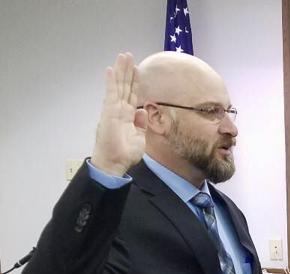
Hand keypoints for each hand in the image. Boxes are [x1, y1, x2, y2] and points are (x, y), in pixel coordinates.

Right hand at [90, 52, 146, 176]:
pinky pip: (110, 93)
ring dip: (120, 71)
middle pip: (124, 86)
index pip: (132, 95)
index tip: (137, 69)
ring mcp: (113, 109)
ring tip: (123, 56)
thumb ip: (141, 124)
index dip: (134, 82)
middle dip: (127, 71)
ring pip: (118, 86)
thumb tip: (142, 111)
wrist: (115, 163)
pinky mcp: (108, 112)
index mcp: (127, 116)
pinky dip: (111, 81)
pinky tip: (111, 69)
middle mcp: (119, 110)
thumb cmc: (125, 154)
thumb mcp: (139, 138)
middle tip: (128, 55)